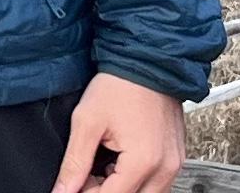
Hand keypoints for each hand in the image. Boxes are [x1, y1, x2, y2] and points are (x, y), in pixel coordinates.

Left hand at [50, 73, 185, 192]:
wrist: (145, 59)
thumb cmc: (120, 84)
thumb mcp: (87, 120)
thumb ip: (75, 162)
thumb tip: (62, 190)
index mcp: (144, 162)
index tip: (72, 187)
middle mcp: (165, 169)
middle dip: (104, 192)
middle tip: (85, 177)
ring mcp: (174, 164)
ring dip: (122, 188)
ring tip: (102, 166)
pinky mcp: (176, 157)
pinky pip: (156, 183)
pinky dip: (135, 180)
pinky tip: (119, 163)